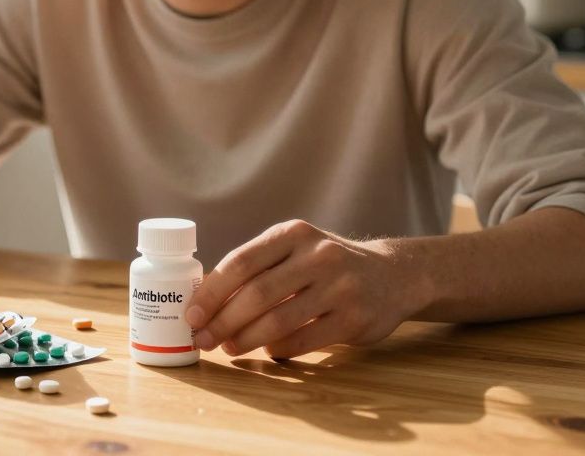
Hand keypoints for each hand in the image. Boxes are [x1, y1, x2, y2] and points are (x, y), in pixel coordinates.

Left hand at [185, 220, 421, 358]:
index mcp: (293, 234)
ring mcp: (340, 286)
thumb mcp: (295, 249)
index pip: (240, 262)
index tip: (192, 314)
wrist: (393, 275)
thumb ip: (257, 266)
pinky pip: (304, 339)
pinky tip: (266, 352)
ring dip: (246, 339)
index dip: (211, 292)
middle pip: (256, 294)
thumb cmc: (326, 264)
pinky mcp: (354, 318)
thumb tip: (204, 299)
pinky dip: (278, 349)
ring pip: (279, 319)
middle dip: (223, 321)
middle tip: (203, 340)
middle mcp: (317, 255)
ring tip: (229, 348)